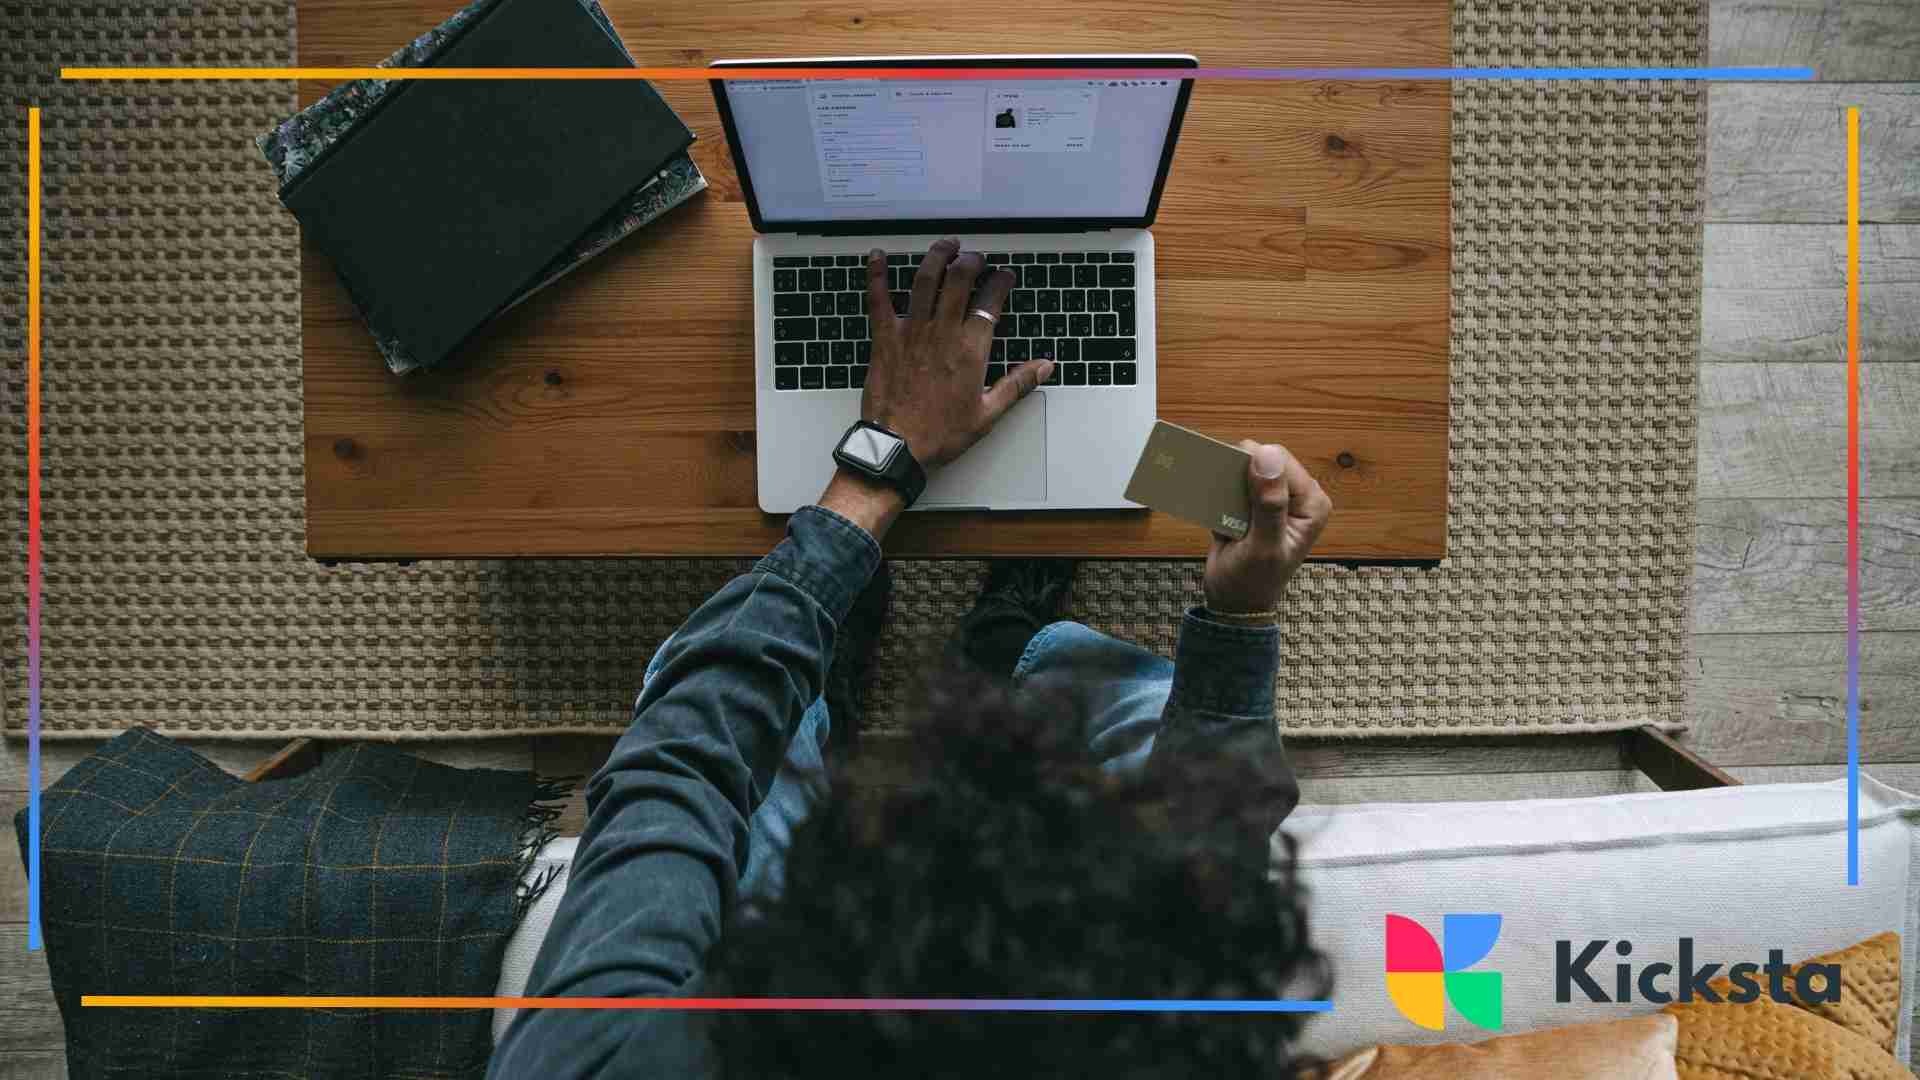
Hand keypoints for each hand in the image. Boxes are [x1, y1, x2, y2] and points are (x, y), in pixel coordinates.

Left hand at [858, 238, 1053, 467]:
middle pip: (959, 279)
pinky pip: (879, 299)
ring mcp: (911, 332)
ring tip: (946, 245)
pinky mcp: (885, 338)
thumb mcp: (988, 413)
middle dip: (971, 261)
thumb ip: (1017, 384)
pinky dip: (877, 275)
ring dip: (936, 256)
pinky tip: (877, 257)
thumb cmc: (940, 433)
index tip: (1004, 276)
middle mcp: (942, 333)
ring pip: (925, 280)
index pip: (991, 301)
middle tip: (976, 258)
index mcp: (970, 349)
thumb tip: (1044, 366)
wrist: (898, 446)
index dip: (1000, 282)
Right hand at [1202, 442, 1332, 613]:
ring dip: (1226, 480)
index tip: (1231, 488)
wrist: (1234, 604)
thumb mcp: (1264, 546)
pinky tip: (1213, 507)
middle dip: (1238, 473)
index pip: (1280, 462)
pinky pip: (1232, 483)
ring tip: (1218, 506)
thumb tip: (1267, 457)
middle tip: (1224, 502)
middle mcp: (1296, 497)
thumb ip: (1269, 504)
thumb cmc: (1254, 582)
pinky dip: (1219, 490)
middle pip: (1262, 460)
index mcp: (1311, 503)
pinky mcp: (1251, 504)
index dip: (1252, 467)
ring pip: (1244, 468)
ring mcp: (1273, 499)